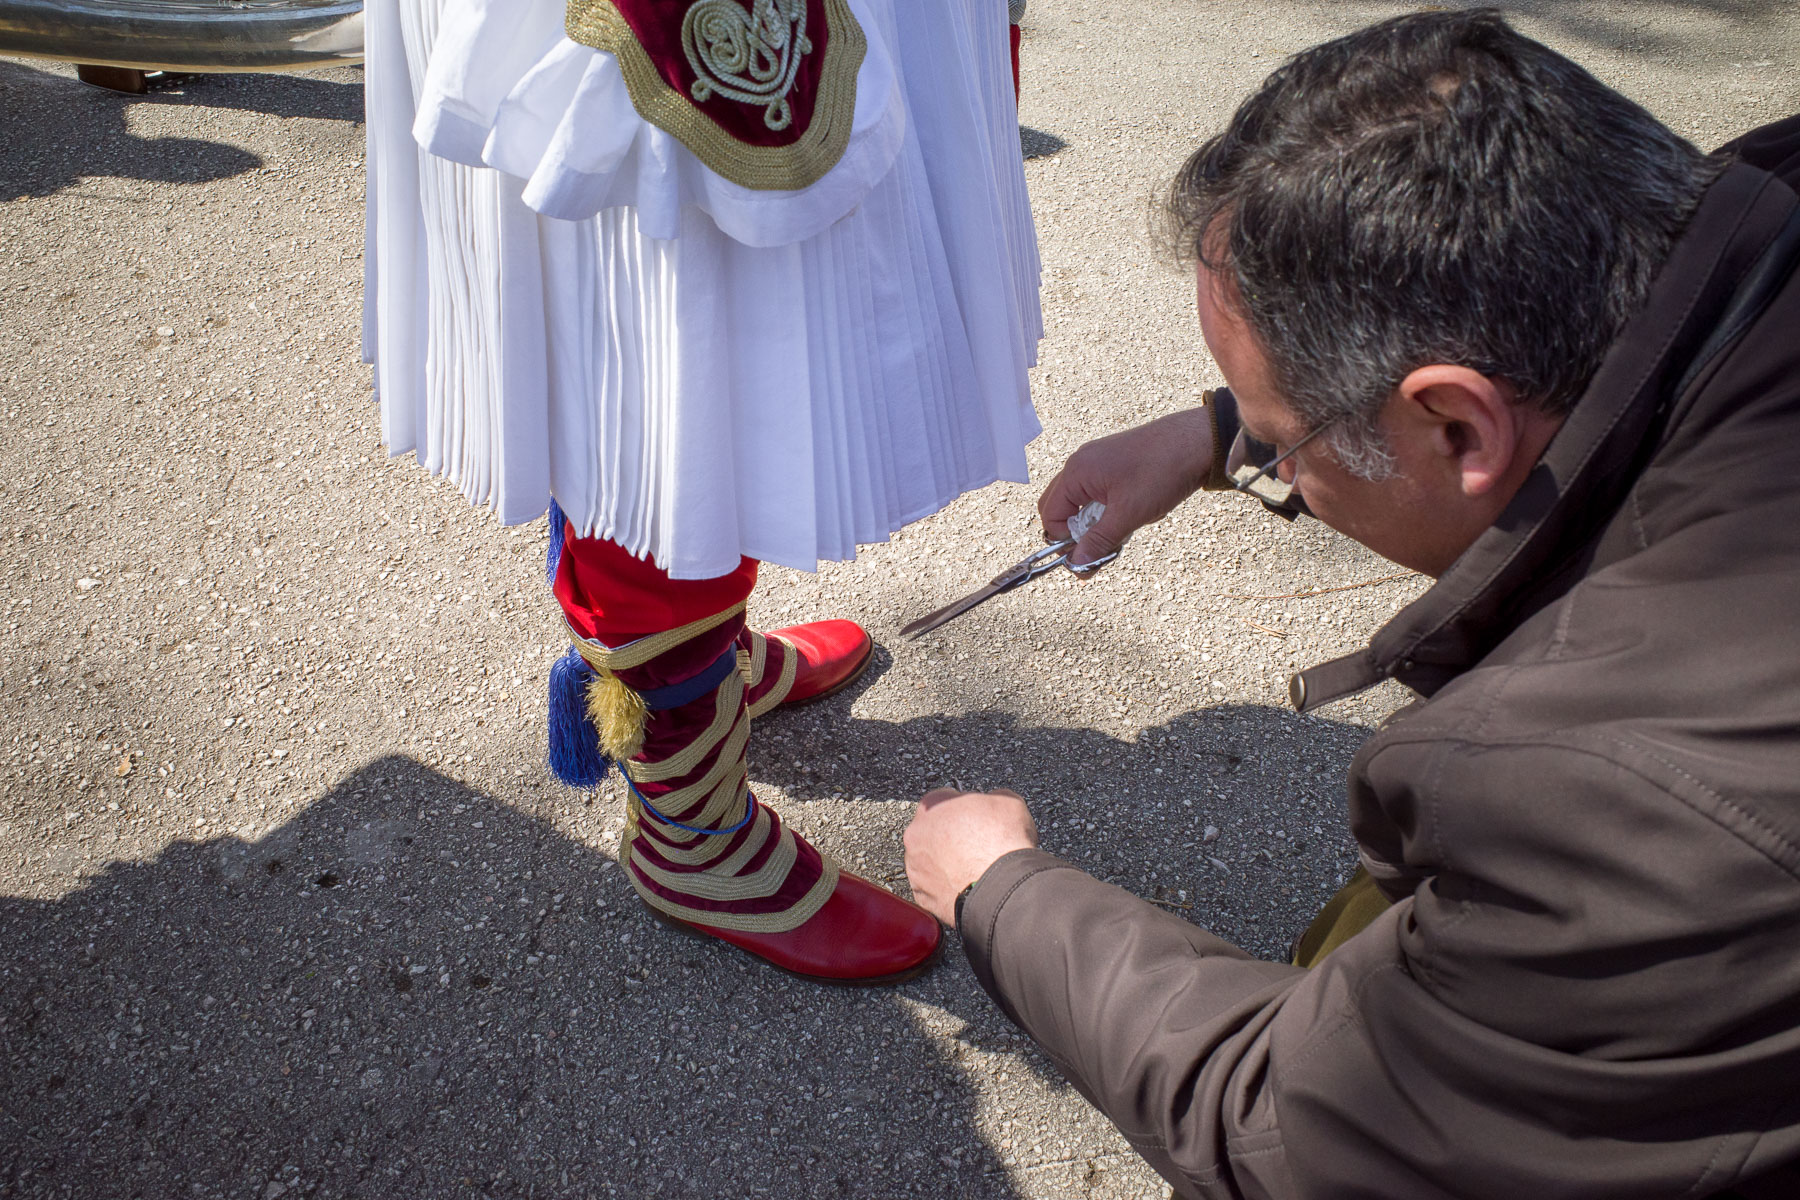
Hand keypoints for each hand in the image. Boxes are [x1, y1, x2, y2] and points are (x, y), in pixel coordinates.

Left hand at [903, 788, 1038, 926]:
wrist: (1003, 888)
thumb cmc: (1003, 843)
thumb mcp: (1008, 802)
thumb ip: (990, 798)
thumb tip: (991, 804)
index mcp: (932, 805)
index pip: (944, 800)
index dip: (963, 808)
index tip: (976, 818)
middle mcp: (916, 835)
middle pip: (932, 831)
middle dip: (950, 836)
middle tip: (975, 845)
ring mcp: (916, 868)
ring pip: (929, 861)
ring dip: (946, 863)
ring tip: (973, 869)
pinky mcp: (922, 896)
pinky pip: (933, 887)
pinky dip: (947, 887)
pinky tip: (967, 886)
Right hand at [1037, 406, 1215, 567]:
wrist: (1198, 441)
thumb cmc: (1162, 471)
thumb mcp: (1129, 514)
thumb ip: (1099, 541)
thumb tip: (1076, 565)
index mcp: (1077, 472)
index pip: (1050, 515)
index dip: (1064, 540)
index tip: (1087, 555)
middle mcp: (1081, 463)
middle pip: (1060, 507)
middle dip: (1077, 531)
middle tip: (1102, 544)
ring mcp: (1097, 460)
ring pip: (1081, 501)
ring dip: (1096, 521)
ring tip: (1124, 526)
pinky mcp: (1114, 462)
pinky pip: (1098, 492)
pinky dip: (1109, 508)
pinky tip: (1133, 512)